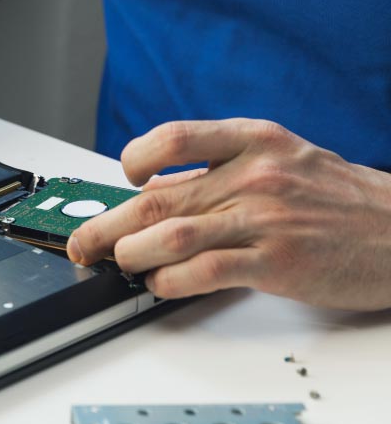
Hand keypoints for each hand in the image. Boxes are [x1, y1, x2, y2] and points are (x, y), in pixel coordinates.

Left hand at [66, 119, 390, 310]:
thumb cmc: (340, 200)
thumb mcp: (286, 160)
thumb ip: (225, 169)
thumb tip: (158, 191)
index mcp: (254, 141)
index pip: (175, 138)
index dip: (136, 158)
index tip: (123, 177)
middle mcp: (255, 174)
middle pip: (157, 197)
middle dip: (108, 225)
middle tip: (82, 242)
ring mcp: (265, 219)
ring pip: (172, 235)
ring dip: (132, 256)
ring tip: (119, 265)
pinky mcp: (277, 263)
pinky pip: (204, 272)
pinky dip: (170, 282)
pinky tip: (161, 285)